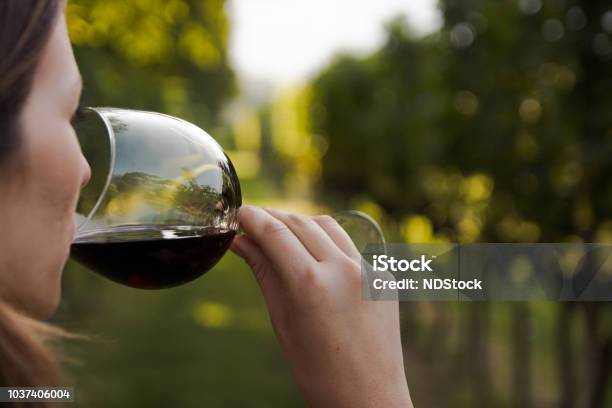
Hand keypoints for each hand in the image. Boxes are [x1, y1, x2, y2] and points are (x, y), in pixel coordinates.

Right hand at [230, 205, 412, 407]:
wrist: (369, 398)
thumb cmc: (317, 369)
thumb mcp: (282, 321)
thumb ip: (264, 273)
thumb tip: (241, 242)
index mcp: (312, 285)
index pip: (275, 233)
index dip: (253, 218)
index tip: (239, 212)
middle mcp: (344, 269)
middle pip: (301, 223)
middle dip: (274, 217)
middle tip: (254, 221)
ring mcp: (369, 270)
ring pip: (328, 226)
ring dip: (301, 223)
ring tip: (281, 233)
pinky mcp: (384, 276)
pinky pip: (349, 246)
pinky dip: (326, 242)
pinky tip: (313, 254)